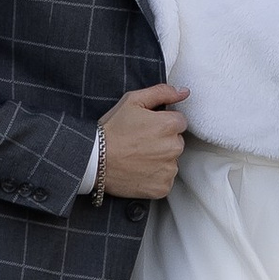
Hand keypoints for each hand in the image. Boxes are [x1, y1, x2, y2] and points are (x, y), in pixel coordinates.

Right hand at [97, 80, 188, 200]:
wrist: (93, 160)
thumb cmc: (111, 130)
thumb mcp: (132, 101)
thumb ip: (161, 92)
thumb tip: (184, 92)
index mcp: (169, 125)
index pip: (179, 122)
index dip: (163, 123)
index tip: (148, 128)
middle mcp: (174, 148)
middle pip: (177, 141)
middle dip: (164, 141)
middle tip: (140, 143)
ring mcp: (169, 169)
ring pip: (172, 161)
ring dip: (160, 159)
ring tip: (138, 157)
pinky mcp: (162, 187)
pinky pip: (166, 179)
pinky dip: (155, 176)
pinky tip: (139, 170)